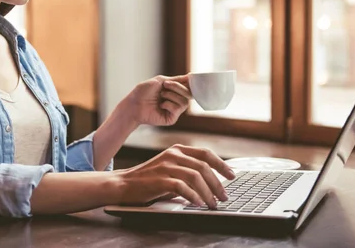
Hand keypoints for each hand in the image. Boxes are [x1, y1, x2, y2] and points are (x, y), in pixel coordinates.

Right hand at [115, 144, 235, 207]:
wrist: (123, 184)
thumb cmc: (148, 179)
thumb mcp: (169, 167)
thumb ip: (187, 169)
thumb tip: (211, 181)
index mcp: (177, 149)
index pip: (206, 153)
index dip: (221, 164)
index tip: (232, 175)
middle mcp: (173, 154)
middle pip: (204, 166)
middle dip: (217, 183)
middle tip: (224, 197)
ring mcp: (166, 166)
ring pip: (196, 177)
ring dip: (208, 193)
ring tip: (213, 204)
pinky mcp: (159, 179)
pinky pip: (182, 187)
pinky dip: (193, 196)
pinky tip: (197, 204)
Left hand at [123, 74, 191, 125]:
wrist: (134, 103)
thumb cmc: (143, 92)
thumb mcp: (161, 80)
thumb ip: (177, 80)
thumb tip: (190, 76)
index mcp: (173, 92)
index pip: (188, 87)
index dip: (191, 83)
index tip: (190, 77)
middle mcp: (175, 101)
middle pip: (189, 94)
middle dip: (178, 87)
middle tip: (165, 85)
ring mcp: (174, 111)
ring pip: (185, 102)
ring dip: (172, 95)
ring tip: (161, 95)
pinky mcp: (171, 118)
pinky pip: (178, 109)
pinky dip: (169, 104)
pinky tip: (161, 105)